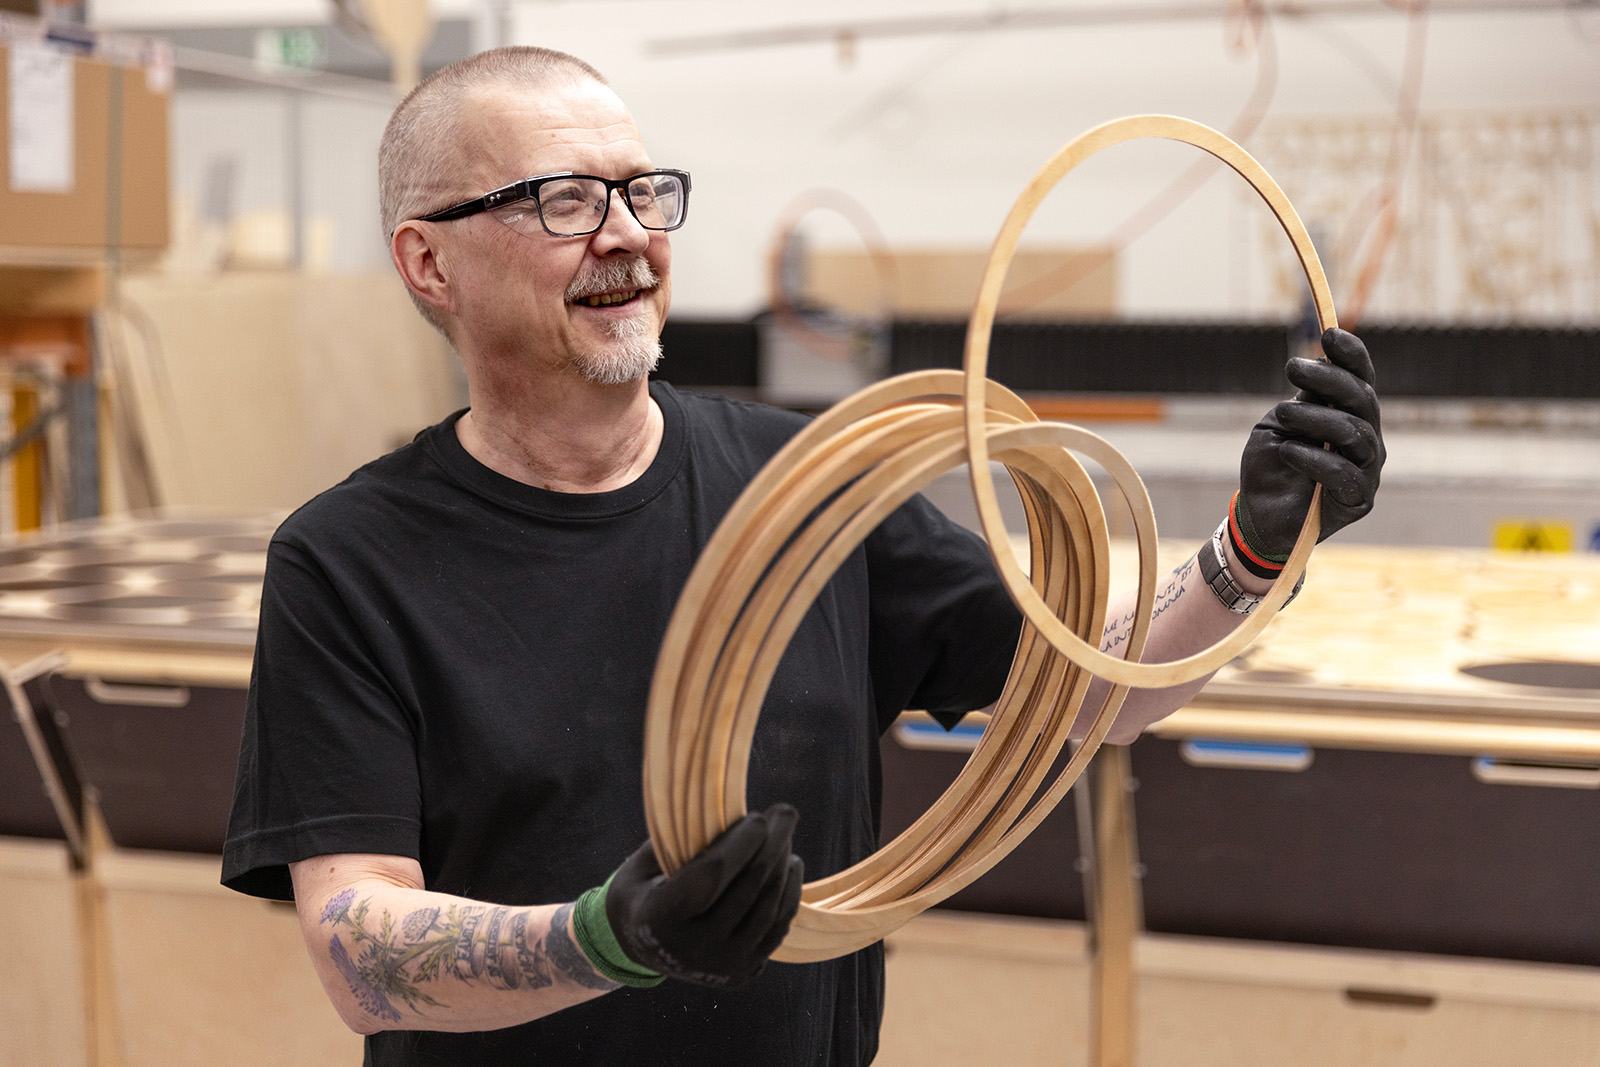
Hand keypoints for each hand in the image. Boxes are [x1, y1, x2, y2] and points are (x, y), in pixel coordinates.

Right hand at [599, 804, 803, 988]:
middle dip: (771, 846)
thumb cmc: (642, 891)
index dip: (738, 845)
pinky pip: (775, 931)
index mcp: (658, 920)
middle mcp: (690, 951)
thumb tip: (728, 809)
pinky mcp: (740, 974)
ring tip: (787, 836)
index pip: (709, 878)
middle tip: (785, 812)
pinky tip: (790, 865)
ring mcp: (719, 968)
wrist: (639, 947)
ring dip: (783, 869)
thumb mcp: (642, 864)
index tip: (758, 817)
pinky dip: (788, 895)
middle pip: (745, 892)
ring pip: (767, 912)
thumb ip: (678, 841)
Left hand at [1235, 328, 1384, 563]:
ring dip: (1316, 418)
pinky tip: (1288, 451)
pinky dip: (1313, 459)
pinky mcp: (1358, 500)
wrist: (1259, 516)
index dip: (1352, 356)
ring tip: (1282, 413)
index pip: (1360, 379)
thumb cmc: (1271, 466)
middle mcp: (1365, 439)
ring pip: (1356, 434)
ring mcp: (1366, 470)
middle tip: (1291, 366)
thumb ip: (1303, 401)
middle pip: (1362, 400)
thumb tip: (1321, 366)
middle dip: (1330, 379)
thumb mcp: (1280, 425)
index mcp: (1349, 415)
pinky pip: (1345, 474)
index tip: (1328, 334)